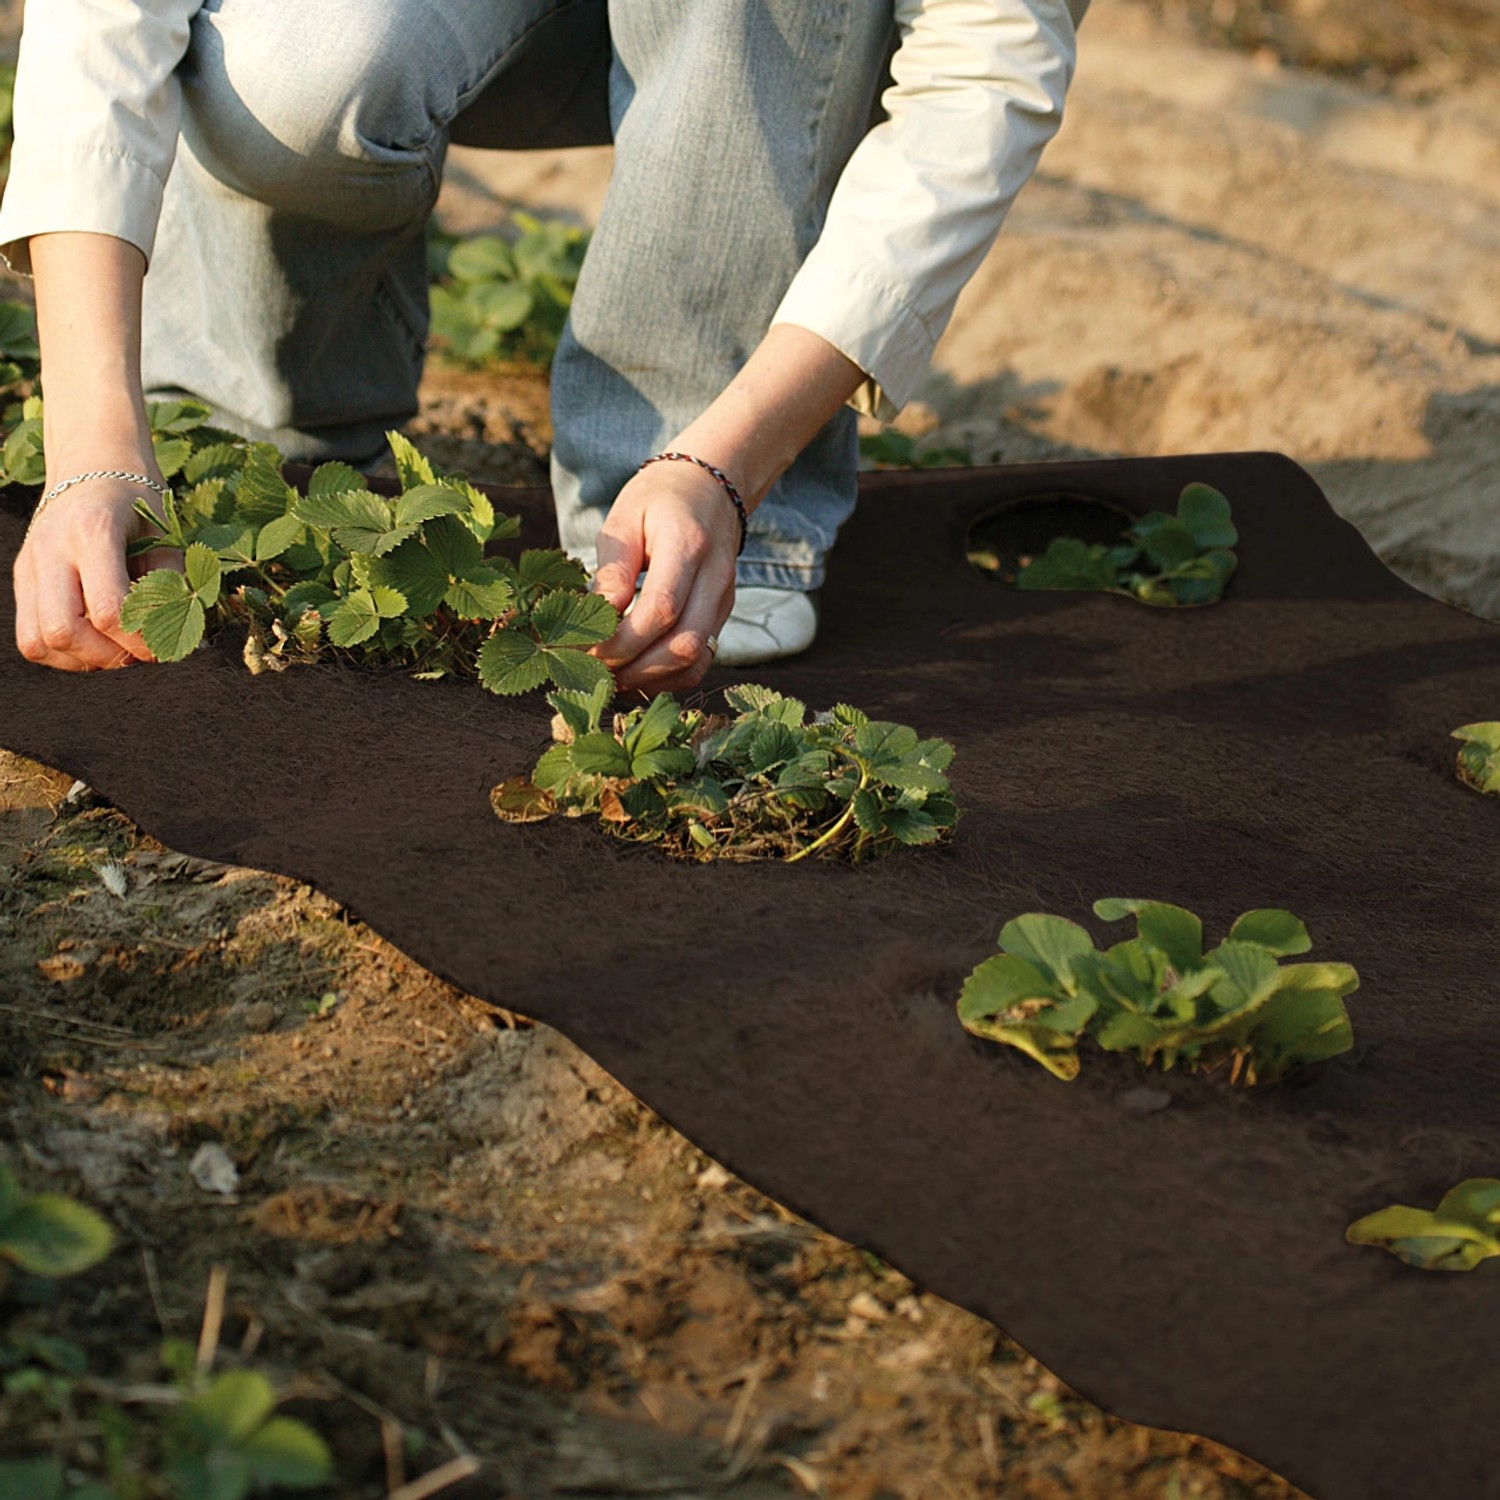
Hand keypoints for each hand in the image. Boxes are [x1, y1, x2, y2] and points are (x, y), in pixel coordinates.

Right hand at [14, 478, 175, 670]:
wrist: (91, 463)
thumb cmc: (137, 500)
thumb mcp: (166, 534)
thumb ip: (172, 585)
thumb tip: (183, 642)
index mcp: (92, 532)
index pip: (106, 610)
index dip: (139, 640)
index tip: (162, 646)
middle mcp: (51, 549)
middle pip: (62, 632)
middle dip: (106, 656)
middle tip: (137, 652)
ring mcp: (30, 566)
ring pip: (37, 642)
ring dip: (81, 659)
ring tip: (115, 648)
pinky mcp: (22, 579)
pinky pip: (30, 637)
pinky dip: (62, 653)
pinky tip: (93, 642)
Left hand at [589, 461, 739, 694]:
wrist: (710, 489)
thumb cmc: (659, 499)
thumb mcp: (624, 518)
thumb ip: (612, 569)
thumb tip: (596, 618)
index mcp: (688, 544)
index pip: (662, 607)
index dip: (622, 639)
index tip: (586, 646)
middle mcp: (715, 577)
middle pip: (684, 644)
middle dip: (633, 666)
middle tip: (593, 667)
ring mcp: (724, 600)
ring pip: (695, 661)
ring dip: (649, 678)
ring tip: (610, 675)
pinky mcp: (722, 616)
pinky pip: (700, 661)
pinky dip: (666, 677)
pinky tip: (634, 672)